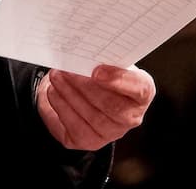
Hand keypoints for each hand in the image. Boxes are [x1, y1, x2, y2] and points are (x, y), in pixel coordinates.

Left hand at [37, 64, 154, 150]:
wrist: (87, 93)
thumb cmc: (101, 74)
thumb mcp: (107, 62)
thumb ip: (103, 60)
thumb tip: (85, 55)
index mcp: (142, 93)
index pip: (140, 89)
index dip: (119, 80)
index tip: (97, 71)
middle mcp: (131, 117)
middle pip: (111, 105)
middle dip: (85, 86)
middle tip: (67, 69)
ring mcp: (111, 132)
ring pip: (91, 116)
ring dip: (70, 94)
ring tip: (57, 76)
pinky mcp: (89, 141)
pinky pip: (75, 126)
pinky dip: (61, 106)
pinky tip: (54, 92)